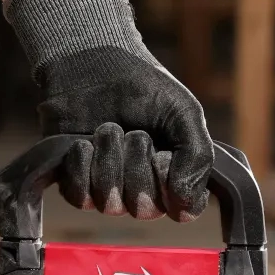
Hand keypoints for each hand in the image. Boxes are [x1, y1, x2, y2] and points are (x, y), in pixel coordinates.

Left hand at [0, 0, 214, 219]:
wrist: (95, 64)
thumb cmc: (144, 88)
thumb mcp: (184, 112)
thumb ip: (198, 155)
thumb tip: (186, 198)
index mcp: (175, 176)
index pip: (183, 210)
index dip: (174, 187)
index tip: (165, 157)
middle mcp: (143, 190)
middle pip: (143, 209)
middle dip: (137, 165)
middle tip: (135, 133)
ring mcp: (107, 190)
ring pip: (109, 204)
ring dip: (109, 160)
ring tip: (108, 129)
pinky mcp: (75, 183)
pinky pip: (80, 197)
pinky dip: (82, 166)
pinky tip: (83, 143)